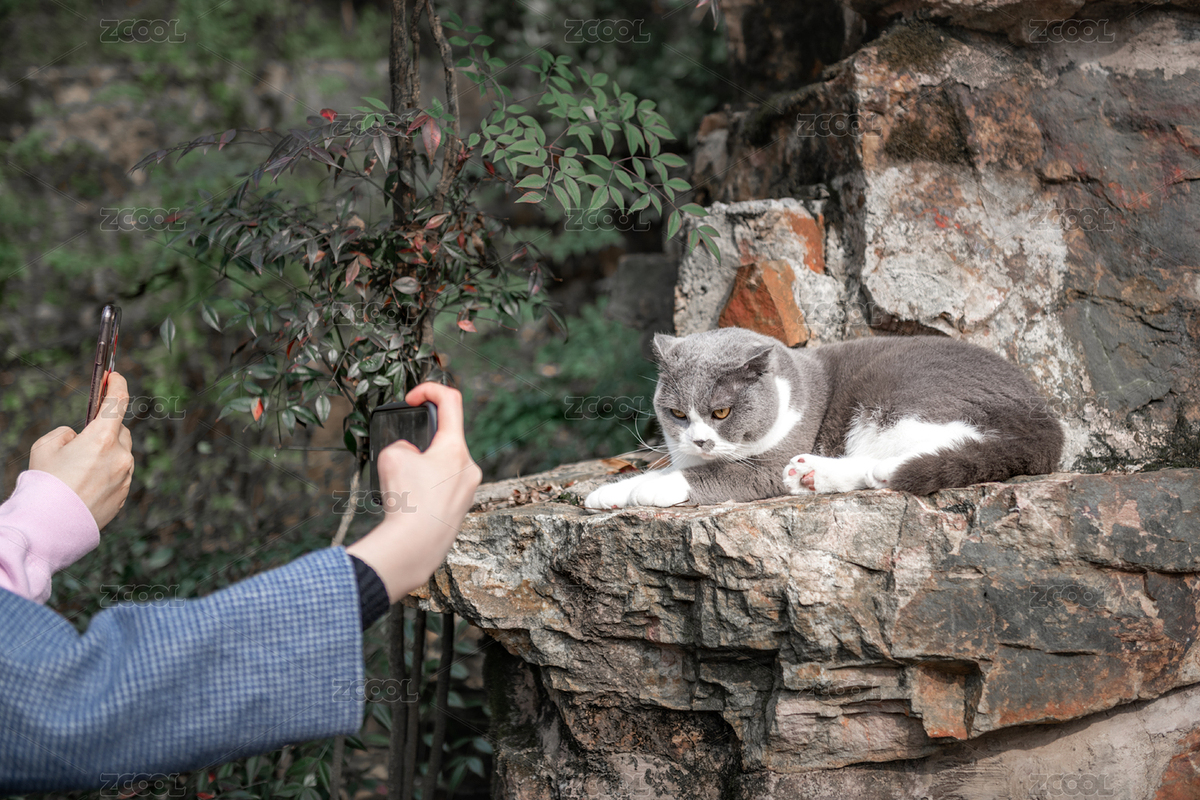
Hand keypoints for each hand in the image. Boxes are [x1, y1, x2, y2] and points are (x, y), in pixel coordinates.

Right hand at [28, 372, 133, 529]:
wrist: (50, 525)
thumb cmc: (44, 483)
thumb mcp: (46, 447)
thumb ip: (67, 434)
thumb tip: (80, 438)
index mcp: (102, 439)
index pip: (118, 402)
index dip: (117, 385)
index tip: (114, 376)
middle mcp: (121, 456)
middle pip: (120, 431)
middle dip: (106, 429)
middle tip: (87, 436)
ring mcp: (126, 477)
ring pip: (122, 454)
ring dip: (108, 453)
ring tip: (81, 467)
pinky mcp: (124, 495)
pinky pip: (120, 475)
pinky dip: (108, 473)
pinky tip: (87, 484)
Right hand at [346, 383, 481, 601]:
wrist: (415, 548)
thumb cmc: (407, 501)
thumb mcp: (392, 457)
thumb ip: (403, 445)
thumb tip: (412, 457)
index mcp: (456, 448)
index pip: (451, 400)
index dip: (429, 389)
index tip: (412, 399)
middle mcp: (469, 467)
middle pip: (445, 438)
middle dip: (421, 442)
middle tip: (401, 460)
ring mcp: (468, 490)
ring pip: (442, 465)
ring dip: (421, 468)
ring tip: (402, 487)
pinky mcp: (460, 509)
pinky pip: (442, 488)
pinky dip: (425, 489)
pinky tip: (410, 503)